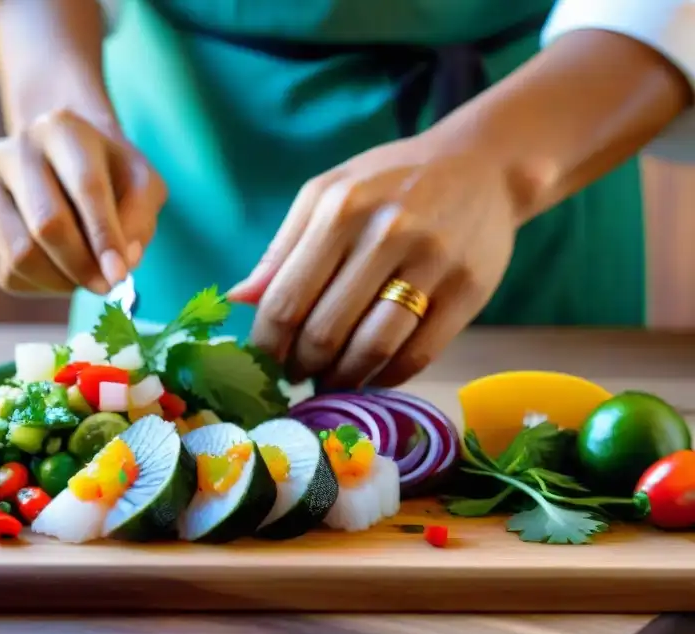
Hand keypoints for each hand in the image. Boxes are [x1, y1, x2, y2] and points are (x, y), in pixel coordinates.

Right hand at [0, 109, 166, 295]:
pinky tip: (52, 269)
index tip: (119, 275)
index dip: (105, 237)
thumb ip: (139, 220)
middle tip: (103, 285)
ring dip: (60, 280)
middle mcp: (8, 148)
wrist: (57, 163)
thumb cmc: (107, 176)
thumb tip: (120, 262)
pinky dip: (35, 285)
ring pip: (19, 255)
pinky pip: (1, 270)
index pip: (85, 188)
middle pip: (47, 225)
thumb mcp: (141, 185)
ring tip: (80, 276)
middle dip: (81, 265)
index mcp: (59, 127)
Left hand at [228, 137, 518, 388]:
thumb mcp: (327, 194)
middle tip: (297, 376)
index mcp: (339, 210)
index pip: (286, 301)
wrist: (481, 166)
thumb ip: (282, 248)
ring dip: (342, 380)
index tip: (264, 363)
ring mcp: (432, 263)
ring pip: (371, 349)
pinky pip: (417, 355)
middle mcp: (386, 234)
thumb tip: (239, 299)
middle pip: (325, 332)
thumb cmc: (390, 183)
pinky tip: (371, 376)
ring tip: (329, 382)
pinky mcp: (468, 291)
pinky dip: (386, 378)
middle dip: (302, 368)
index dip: (268, 346)